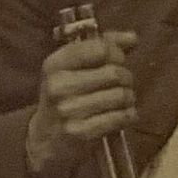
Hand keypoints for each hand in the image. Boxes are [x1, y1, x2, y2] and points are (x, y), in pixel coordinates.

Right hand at [25, 26, 138, 177]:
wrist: (45, 140)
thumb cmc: (65, 97)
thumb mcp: (73, 68)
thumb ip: (103, 47)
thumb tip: (132, 37)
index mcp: (55, 63)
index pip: (99, 48)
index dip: (116, 52)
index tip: (117, 60)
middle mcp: (59, 85)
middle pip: (114, 72)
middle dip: (126, 78)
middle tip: (122, 84)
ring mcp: (68, 110)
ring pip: (120, 95)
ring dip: (128, 98)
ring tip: (122, 101)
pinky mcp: (80, 132)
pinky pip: (120, 117)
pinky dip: (128, 115)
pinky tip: (123, 115)